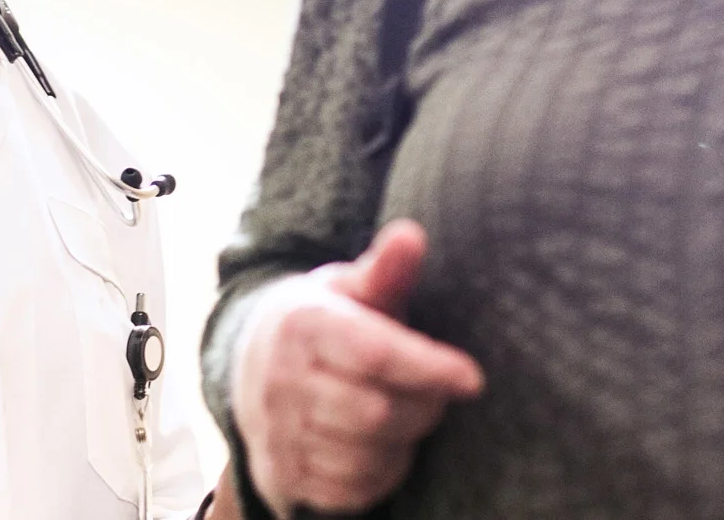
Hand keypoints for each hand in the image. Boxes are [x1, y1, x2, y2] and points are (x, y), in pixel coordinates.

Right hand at [231, 220, 484, 514]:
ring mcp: (277, 434)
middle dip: (424, 407)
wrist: (250, 368)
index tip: (472, 377)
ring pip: (366, 457)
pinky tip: (385, 445)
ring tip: (411, 412)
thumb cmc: (321, 322)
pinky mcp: (283, 475)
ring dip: (405, 441)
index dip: (430, 368)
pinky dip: (381, 473)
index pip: (375, 355)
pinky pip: (350, 491)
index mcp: (301, 326)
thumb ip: (385, 269)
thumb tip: (411, 234)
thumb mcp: (348, 287)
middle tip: (440, 391)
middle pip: (377, 414)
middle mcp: (280, 382)